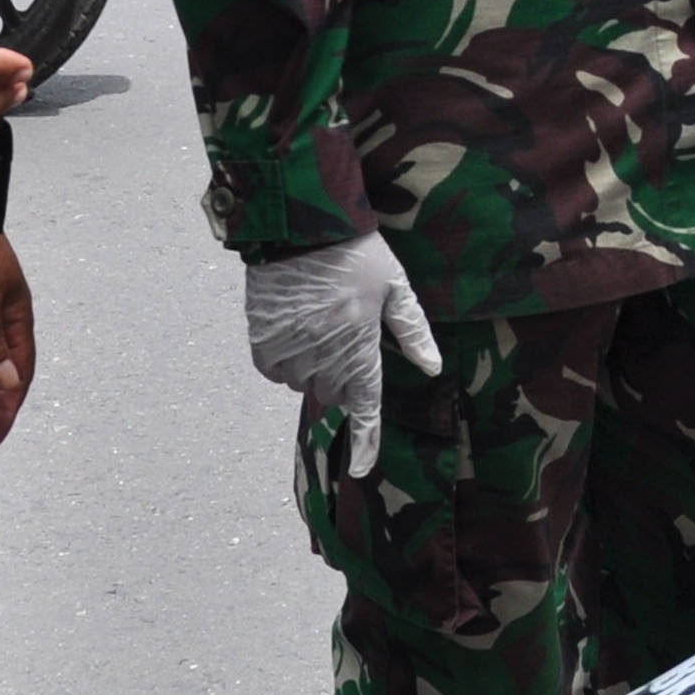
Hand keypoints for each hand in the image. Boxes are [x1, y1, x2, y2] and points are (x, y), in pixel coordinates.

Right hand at [246, 228, 440, 477]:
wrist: (302, 225)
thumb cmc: (357, 254)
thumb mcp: (396, 287)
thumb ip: (413, 332)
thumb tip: (432, 368)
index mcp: (361, 347)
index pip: (365, 406)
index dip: (365, 441)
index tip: (361, 469)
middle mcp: (325, 356)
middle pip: (336, 393)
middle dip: (345, 377)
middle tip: (348, 337)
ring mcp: (291, 350)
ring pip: (304, 383)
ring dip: (314, 368)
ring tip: (321, 327)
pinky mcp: (262, 340)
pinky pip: (274, 371)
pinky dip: (284, 361)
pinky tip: (294, 332)